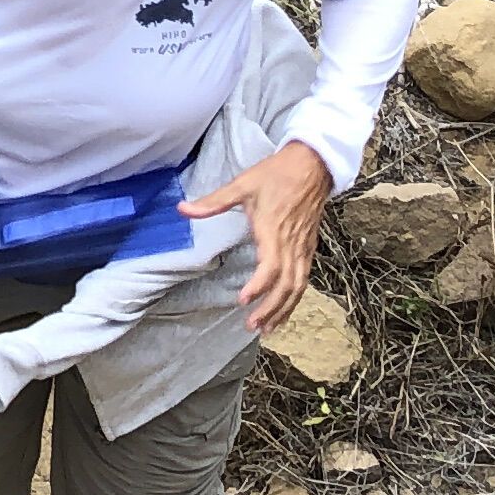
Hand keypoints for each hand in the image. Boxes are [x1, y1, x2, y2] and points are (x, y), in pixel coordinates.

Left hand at [185, 142, 333, 332]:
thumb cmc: (276, 174)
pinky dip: (294, 299)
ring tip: (266, 328)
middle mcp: (292, 244)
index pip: (270, 266)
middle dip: (270, 308)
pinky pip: (304, 279)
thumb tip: (182, 209)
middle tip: (251, 325)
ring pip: (298, 286)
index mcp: (274, 229)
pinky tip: (283, 311)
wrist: (312, 166)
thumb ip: (213, 202)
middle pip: (286, 285)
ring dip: (283, 309)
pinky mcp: (309, 248)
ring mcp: (303, 248)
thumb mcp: (242, 184)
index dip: (259, 286)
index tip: (243, 299)